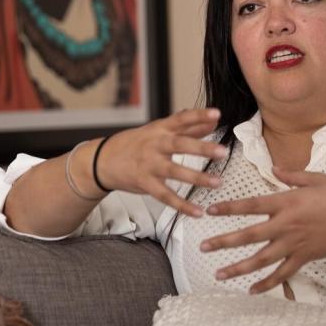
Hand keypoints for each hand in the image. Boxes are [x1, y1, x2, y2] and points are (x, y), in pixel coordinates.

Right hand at [96, 109, 227, 217]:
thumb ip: (189, 126)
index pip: (181, 118)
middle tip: (223, 152)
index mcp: (160, 129)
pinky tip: (198, 212)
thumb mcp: (160, 130)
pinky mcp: (145, 183)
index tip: (217, 113)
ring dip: (197, 177)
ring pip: (174, 171)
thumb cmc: (137, 143)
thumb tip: (215, 119)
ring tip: (217, 182)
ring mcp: (149, 165)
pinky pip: (165, 196)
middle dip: (202, 148)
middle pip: (180, 144)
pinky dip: (182, 205)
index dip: (198, 115)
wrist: (103, 160)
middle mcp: (155, 145)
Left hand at [199, 166, 325, 293]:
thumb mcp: (318, 178)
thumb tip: (274, 170)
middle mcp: (287, 226)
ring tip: (218, 274)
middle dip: (224, 242)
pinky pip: (282, 275)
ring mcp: (295, 245)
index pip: (251, 205)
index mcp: (288, 202)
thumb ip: (292, 176)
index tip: (210, 210)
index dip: (229, 208)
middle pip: (249, 236)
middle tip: (203, 247)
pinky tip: (251, 290)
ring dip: (238, 267)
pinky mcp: (304, 258)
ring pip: (261, 260)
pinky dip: (267, 284)